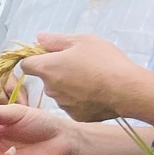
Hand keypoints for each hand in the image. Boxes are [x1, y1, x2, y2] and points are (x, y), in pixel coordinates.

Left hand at [20, 33, 141, 122]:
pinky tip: (97, 93)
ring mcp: (63, 104)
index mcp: (47, 68)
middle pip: (46, 78)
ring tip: (92, 79)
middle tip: (80, 65)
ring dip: (69, 86)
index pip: (26, 64)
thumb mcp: (82, 40)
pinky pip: (74, 105)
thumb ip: (56, 40)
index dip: (36, 58)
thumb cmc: (104, 61)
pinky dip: (81, 100)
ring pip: (60, 93)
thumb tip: (39, 38)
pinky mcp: (76, 116)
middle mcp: (50, 88)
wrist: (127, 89)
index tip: (50, 55)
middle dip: (57, 72)